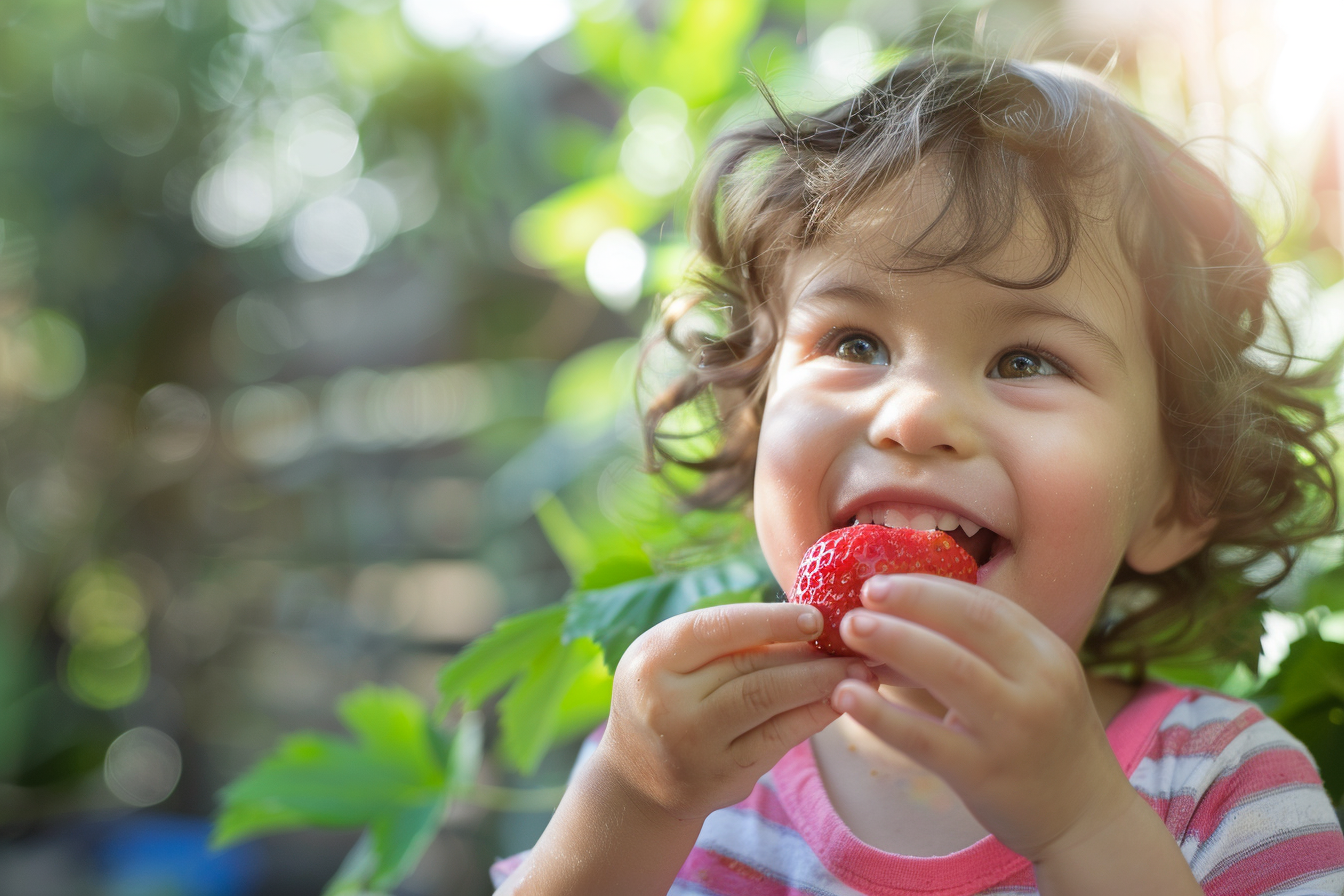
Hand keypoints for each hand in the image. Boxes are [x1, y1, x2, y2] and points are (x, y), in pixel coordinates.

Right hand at [597, 602, 873, 823]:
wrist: (637, 777)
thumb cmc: (667, 694)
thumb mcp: (672, 657)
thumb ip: (724, 638)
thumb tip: (807, 617)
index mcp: (652, 659)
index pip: (717, 630)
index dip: (771, 620)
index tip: (817, 615)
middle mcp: (667, 704)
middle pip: (750, 668)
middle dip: (809, 653)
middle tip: (856, 641)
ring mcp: (696, 746)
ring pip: (769, 703)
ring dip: (821, 683)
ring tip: (860, 670)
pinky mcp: (724, 776)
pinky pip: (779, 738)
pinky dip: (814, 714)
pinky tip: (840, 700)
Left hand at [831, 574, 1138, 862]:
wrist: (1086, 817)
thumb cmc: (1046, 738)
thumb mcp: (1037, 681)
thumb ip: (987, 650)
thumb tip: (905, 613)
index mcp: (1049, 653)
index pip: (985, 604)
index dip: (929, 588)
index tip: (884, 579)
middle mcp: (1038, 685)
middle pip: (969, 624)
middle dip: (911, 601)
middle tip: (863, 594)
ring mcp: (1013, 730)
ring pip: (949, 670)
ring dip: (894, 641)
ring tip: (850, 629)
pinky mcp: (984, 773)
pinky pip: (924, 737)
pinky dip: (881, 713)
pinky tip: (847, 696)